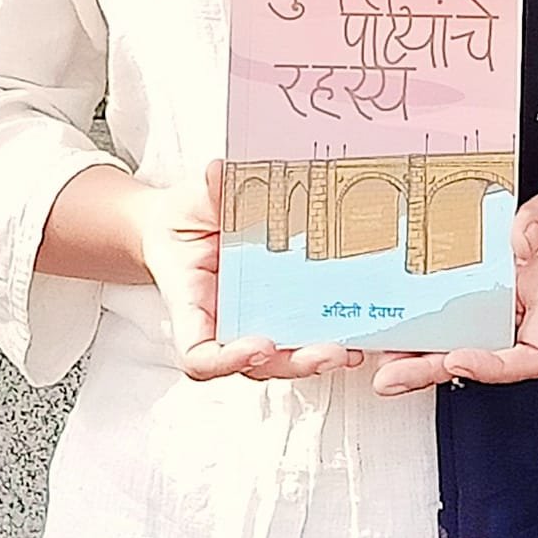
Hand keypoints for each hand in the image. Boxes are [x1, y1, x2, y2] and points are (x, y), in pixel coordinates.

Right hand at [135, 159, 362, 383]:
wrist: (184, 224)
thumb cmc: (182, 222)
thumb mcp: (190, 202)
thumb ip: (207, 192)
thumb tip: (218, 173)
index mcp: (192, 305)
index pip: (200, 355)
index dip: (228, 360)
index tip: (259, 344)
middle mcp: (222, 323)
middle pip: (254, 365)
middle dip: (292, 363)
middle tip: (325, 352)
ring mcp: (250, 321)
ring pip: (280, 358)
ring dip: (314, 358)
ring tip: (349, 348)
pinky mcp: (277, 310)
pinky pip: (298, 332)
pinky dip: (324, 337)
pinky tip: (354, 334)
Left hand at [372, 143, 537, 397]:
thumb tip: (515, 242)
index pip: (534, 355)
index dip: (496, 366)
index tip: (460, 357)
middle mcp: (533, 302)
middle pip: (486, 353)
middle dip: (436, 369)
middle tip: (390, 377)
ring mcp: (516, 290)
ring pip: (468, 331)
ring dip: (425, 348)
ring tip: (379, 357)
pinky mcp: (501, 272)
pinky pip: (465, 299)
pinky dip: (435, 309)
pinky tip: (401, 310)